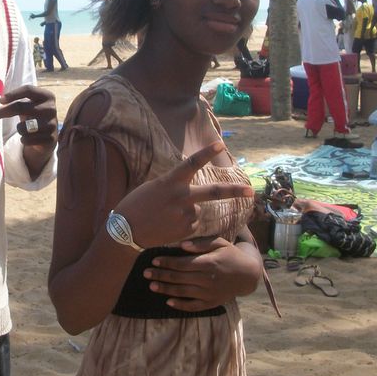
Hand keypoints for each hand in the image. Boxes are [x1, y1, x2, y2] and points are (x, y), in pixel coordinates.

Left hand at [0, 83, 56, 142]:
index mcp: (46, 95)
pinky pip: (27, 140)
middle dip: (2, 112)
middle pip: (20, 107)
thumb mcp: (29, 104)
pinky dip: (23, 140)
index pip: (28, 90)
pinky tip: (27, 138)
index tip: (0, 100)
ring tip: (24, 129)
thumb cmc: (33, 114)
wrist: (48, 135)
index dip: (13, 94)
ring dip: (19, 129)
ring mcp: (52, 124)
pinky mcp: (51, 139)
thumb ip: (17, 100)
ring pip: (23, 127)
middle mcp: (51, 108)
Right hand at [115, 142, 253, 248]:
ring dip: (186, 212)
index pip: (192, 163)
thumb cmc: (136, 205)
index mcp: (170, 182)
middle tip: (250, 189)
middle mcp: (181, 197)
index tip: (220, 144)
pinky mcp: (186, 229)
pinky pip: (192, 224)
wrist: (126, 231)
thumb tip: (191, 191)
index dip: (206, 152)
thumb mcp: (153, 187)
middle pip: (214, 192)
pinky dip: (183, 224)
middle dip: (235, 191)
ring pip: (196, 210)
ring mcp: (185, 214)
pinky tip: (167, 226)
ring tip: (165, 216)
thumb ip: (174, 186)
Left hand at [142, 236, 260, 310]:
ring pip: (183, 292)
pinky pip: (193, 306)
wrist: (247, 274)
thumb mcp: (220, 242)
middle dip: (160, 275)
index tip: (153, 260)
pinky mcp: (211, 303)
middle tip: (145, 273)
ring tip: (152, 286)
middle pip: (179, 278)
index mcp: (208, 263)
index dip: (166, 262)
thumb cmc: (230, 254)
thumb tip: (182, 245)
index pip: (182, 264)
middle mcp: (207, 279)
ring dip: (166, 289)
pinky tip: (168, 302)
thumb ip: (201, 243)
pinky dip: (180, 305)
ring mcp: (209, 293)